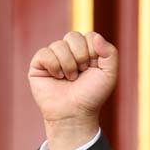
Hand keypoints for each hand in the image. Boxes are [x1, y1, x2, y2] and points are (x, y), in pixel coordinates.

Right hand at [28, 31, 118, 149]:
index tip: (93, 68)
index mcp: (86, 50)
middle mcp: (69, 51)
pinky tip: (56, 77)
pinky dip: (53, 66)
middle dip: (80, 57)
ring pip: (59, 45)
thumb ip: (110, 53)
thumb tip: (96, 36)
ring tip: (69, 79)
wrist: (75, 113)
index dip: (92, 52)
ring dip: (68, 65)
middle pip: (73, 36)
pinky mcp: (38, 64)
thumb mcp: (109, 75)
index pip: (89, 36)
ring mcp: (53, 56)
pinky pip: (44, 53)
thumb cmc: (92, 96)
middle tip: (81, 73)